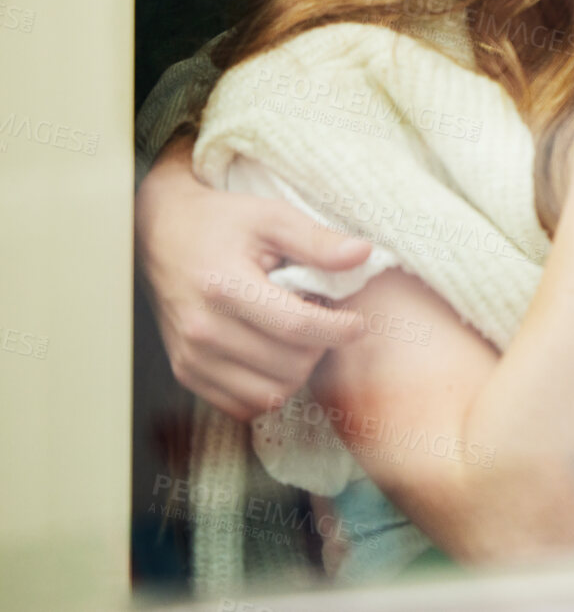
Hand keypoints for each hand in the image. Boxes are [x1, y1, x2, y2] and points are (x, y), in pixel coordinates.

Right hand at [136, 135, 373, 419]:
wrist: (162, 234)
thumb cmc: (223, 222)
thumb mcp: (272, 217)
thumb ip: (317, 240)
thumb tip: (363, 253)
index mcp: (225, 286)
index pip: (295, 327)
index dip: (338, 329)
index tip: (358, 323)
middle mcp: (203, 328)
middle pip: (288, 366)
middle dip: (319, 346)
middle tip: (320, 317)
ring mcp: (191, 356)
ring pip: (270, 394)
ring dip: (297, 371)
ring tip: (297, 335)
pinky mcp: (186, 373)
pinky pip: (243, 405)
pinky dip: (269, 387)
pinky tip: (274, 354)